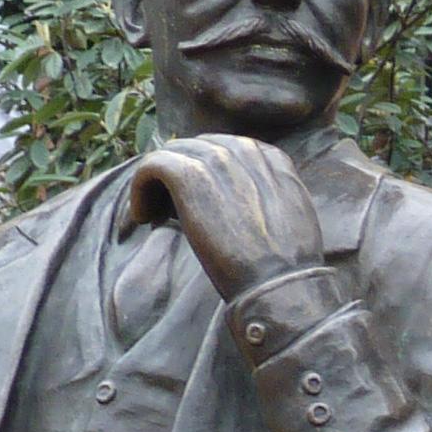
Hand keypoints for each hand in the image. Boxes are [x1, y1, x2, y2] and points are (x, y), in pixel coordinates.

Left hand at [126, 132, 325, 292]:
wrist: (278, 284)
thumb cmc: (284, 264)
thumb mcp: (291, 214)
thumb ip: (267, 191)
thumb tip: (228, 192)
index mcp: (270, 157)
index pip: (223, 149)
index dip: (203, 173)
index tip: (194, 203)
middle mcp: (245, 149)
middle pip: (195, 148)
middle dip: (179, 175)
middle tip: (168, 212)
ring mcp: (217, 159)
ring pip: (171, 154)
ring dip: (156, 183)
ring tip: (153, 216)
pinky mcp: (189, 176)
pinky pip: (152, 165)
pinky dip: (139, 188)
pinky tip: (142, 216)